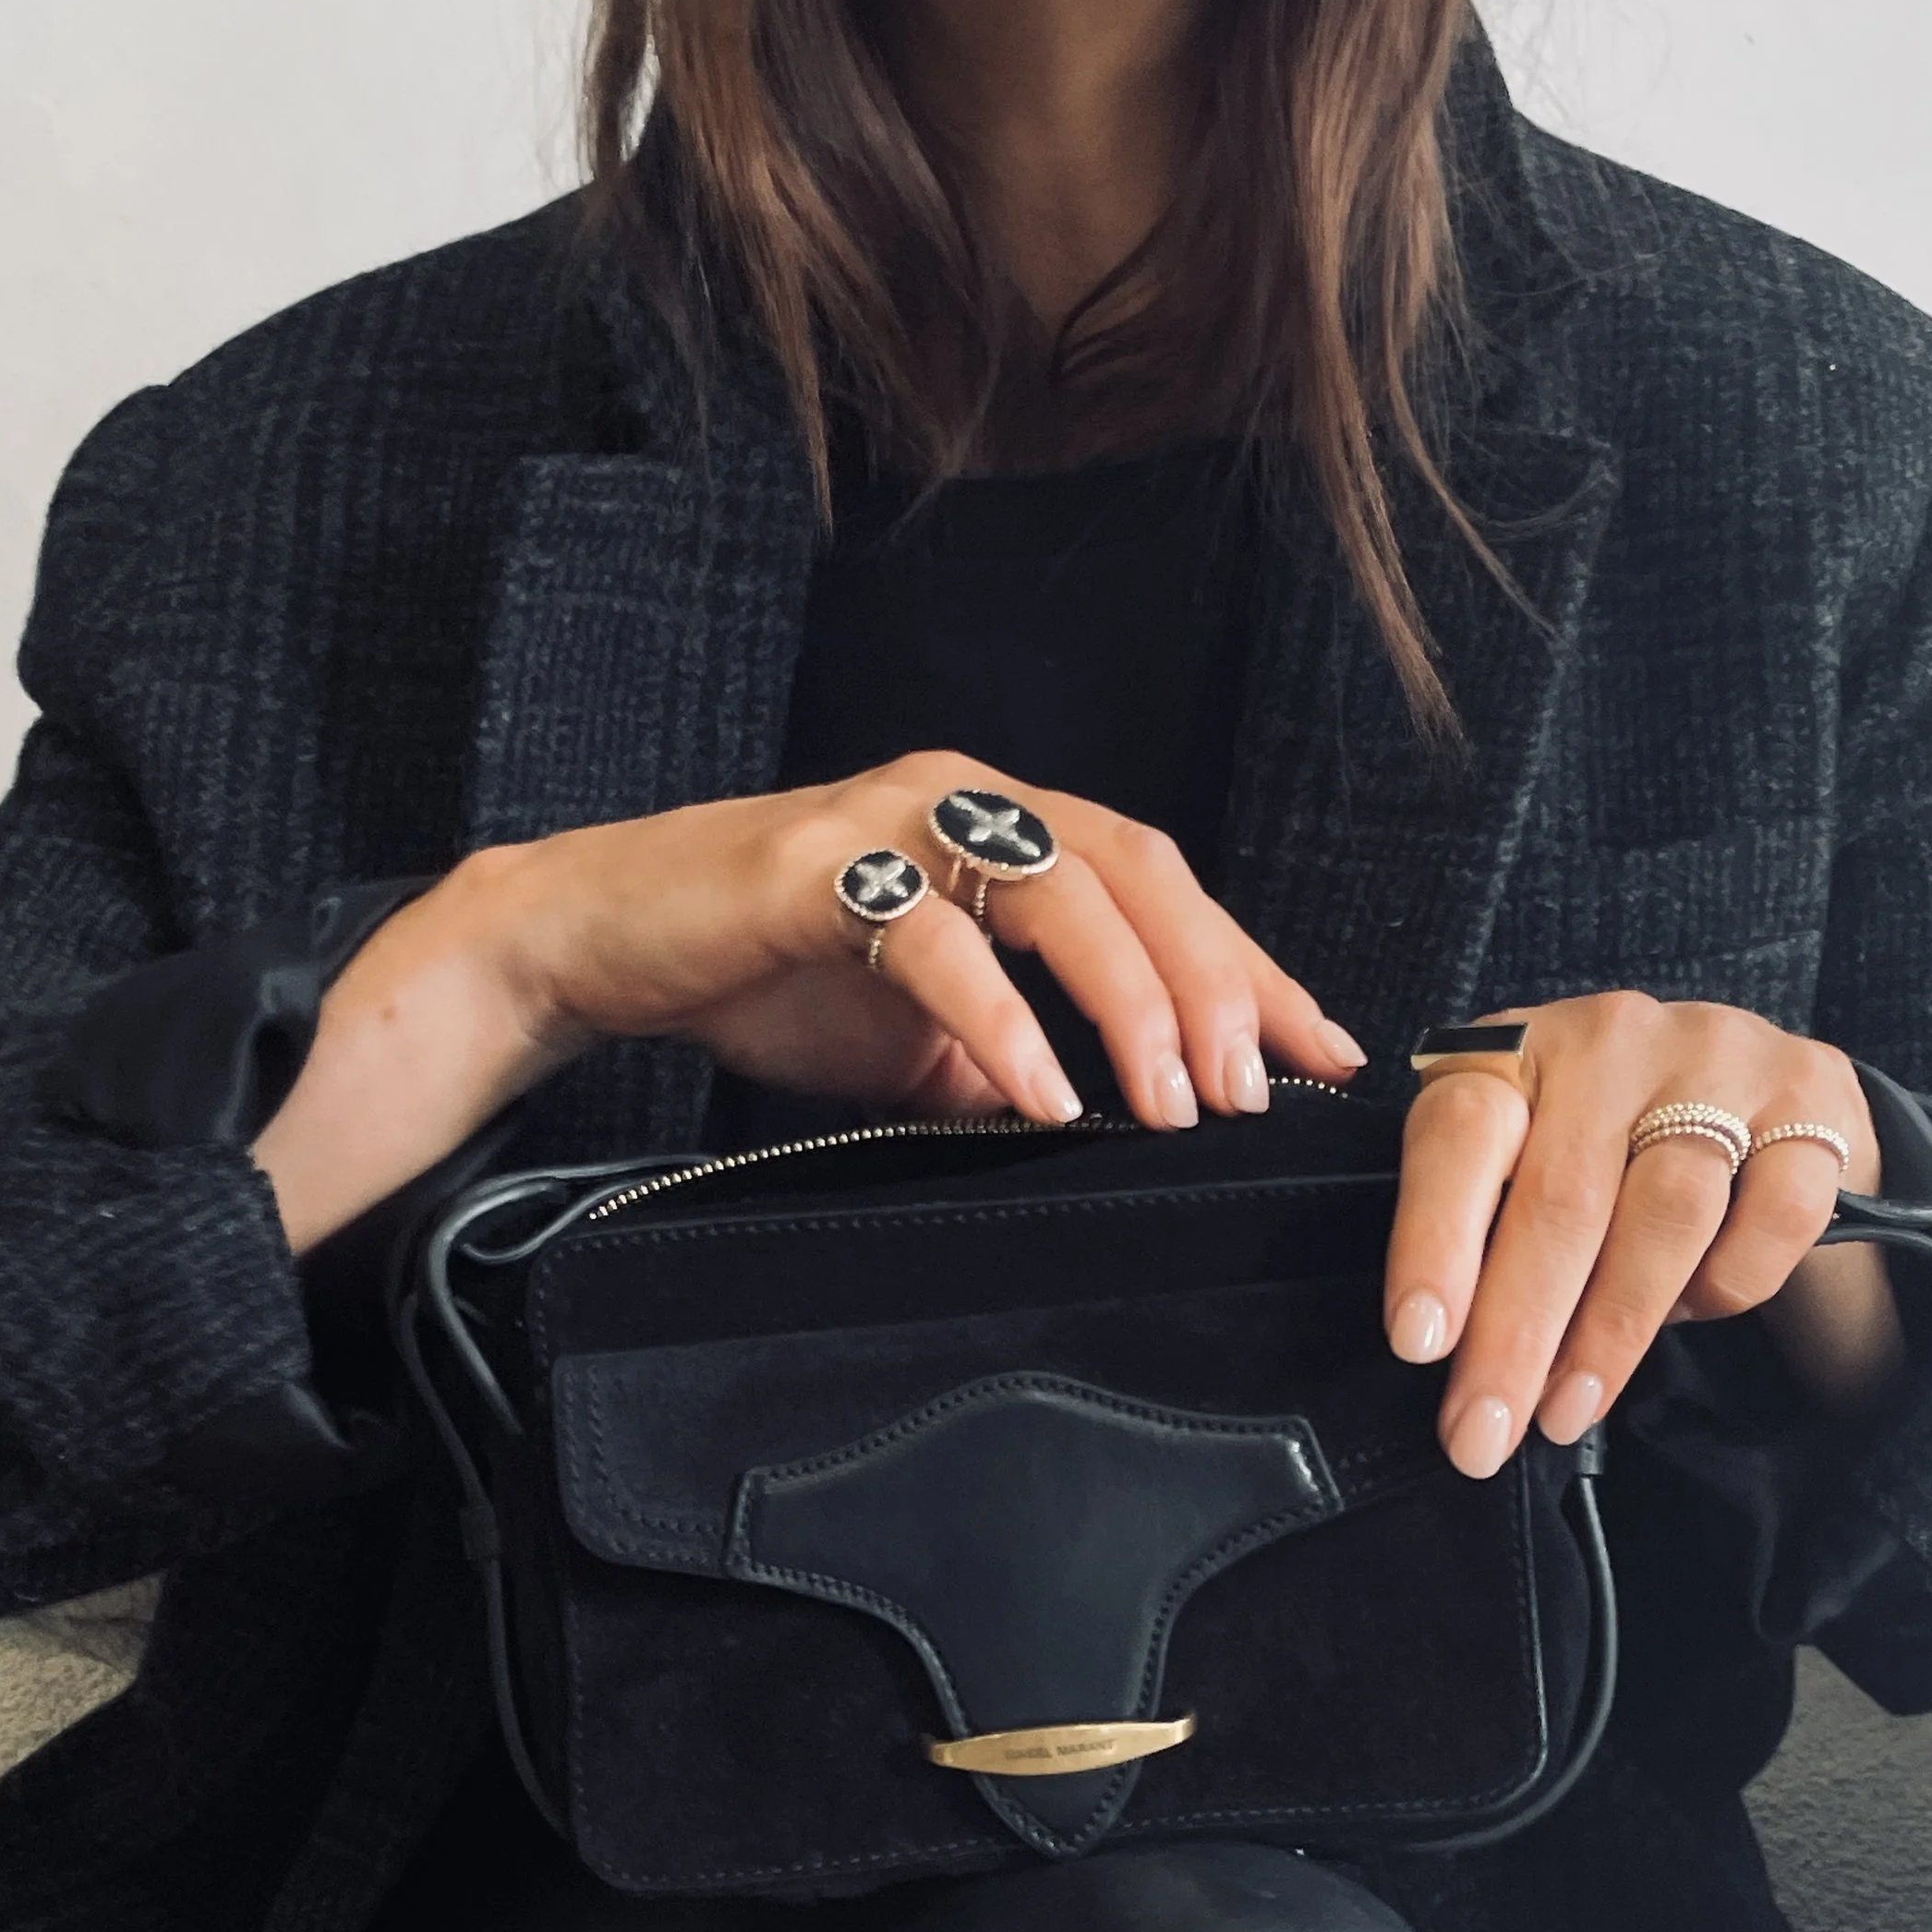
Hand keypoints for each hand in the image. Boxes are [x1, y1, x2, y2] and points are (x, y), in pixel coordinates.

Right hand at [464, 747, 1363, 1125]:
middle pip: (1139, 873)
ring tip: (1171, 1105)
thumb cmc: (768, 976)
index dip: (1253, 970)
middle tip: (1255, 1096)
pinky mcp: (817, 862)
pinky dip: (1001, 1021)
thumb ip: (1017, 1063)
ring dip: (1131, 1001)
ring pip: (1058, 887)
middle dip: (1216, 987)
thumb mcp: (924, 1040)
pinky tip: (1043, 1098)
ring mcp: (892, 817)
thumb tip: (1108, 1133)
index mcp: (1008, 830)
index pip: (1165, 889)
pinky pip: (934, 937)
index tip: (1326, 1058)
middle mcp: (967, 799)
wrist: (605, 940)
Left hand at [1383, 994, 1905, 1470]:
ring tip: (1567, 1412)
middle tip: (1484, 1437)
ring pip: (1665, 1212)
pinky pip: (1774, 1212)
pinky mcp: (1811, 1092)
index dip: (1434, 1241)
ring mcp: (1718, 1055)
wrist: (1747, 1094)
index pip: (1461, 1134)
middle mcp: (1612, 1036)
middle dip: (1516, 1337)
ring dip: (1612, 1332)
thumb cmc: (1601, 1154)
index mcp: (1515, 1049)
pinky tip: (1690, 1313)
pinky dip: (1728, 1282)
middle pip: (1561, 1198)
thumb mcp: (1517, 1168)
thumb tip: (1447, 1361)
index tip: (1420, 1343)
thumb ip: (1480, 1234)